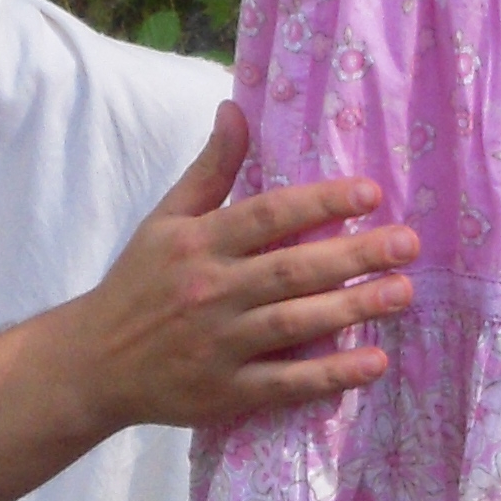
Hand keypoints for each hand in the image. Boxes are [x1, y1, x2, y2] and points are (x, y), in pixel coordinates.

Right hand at [79, 105, 415, 430]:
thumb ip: (210, 169)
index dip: (321, 203)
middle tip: (408, 244)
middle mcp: (210, 290)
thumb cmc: (138, 284)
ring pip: (294, 323)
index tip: (371, 193)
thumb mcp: (165, 219)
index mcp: (198, 243)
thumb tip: (235, 107)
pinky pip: (284, 384)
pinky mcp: (224, 393)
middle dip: (354, 256)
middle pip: (291, 269)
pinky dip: (329, 376)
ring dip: (352, 309)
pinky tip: (373, 362)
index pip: (267, 215)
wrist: (93, 363)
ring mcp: (218, 345)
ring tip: (402, 292)